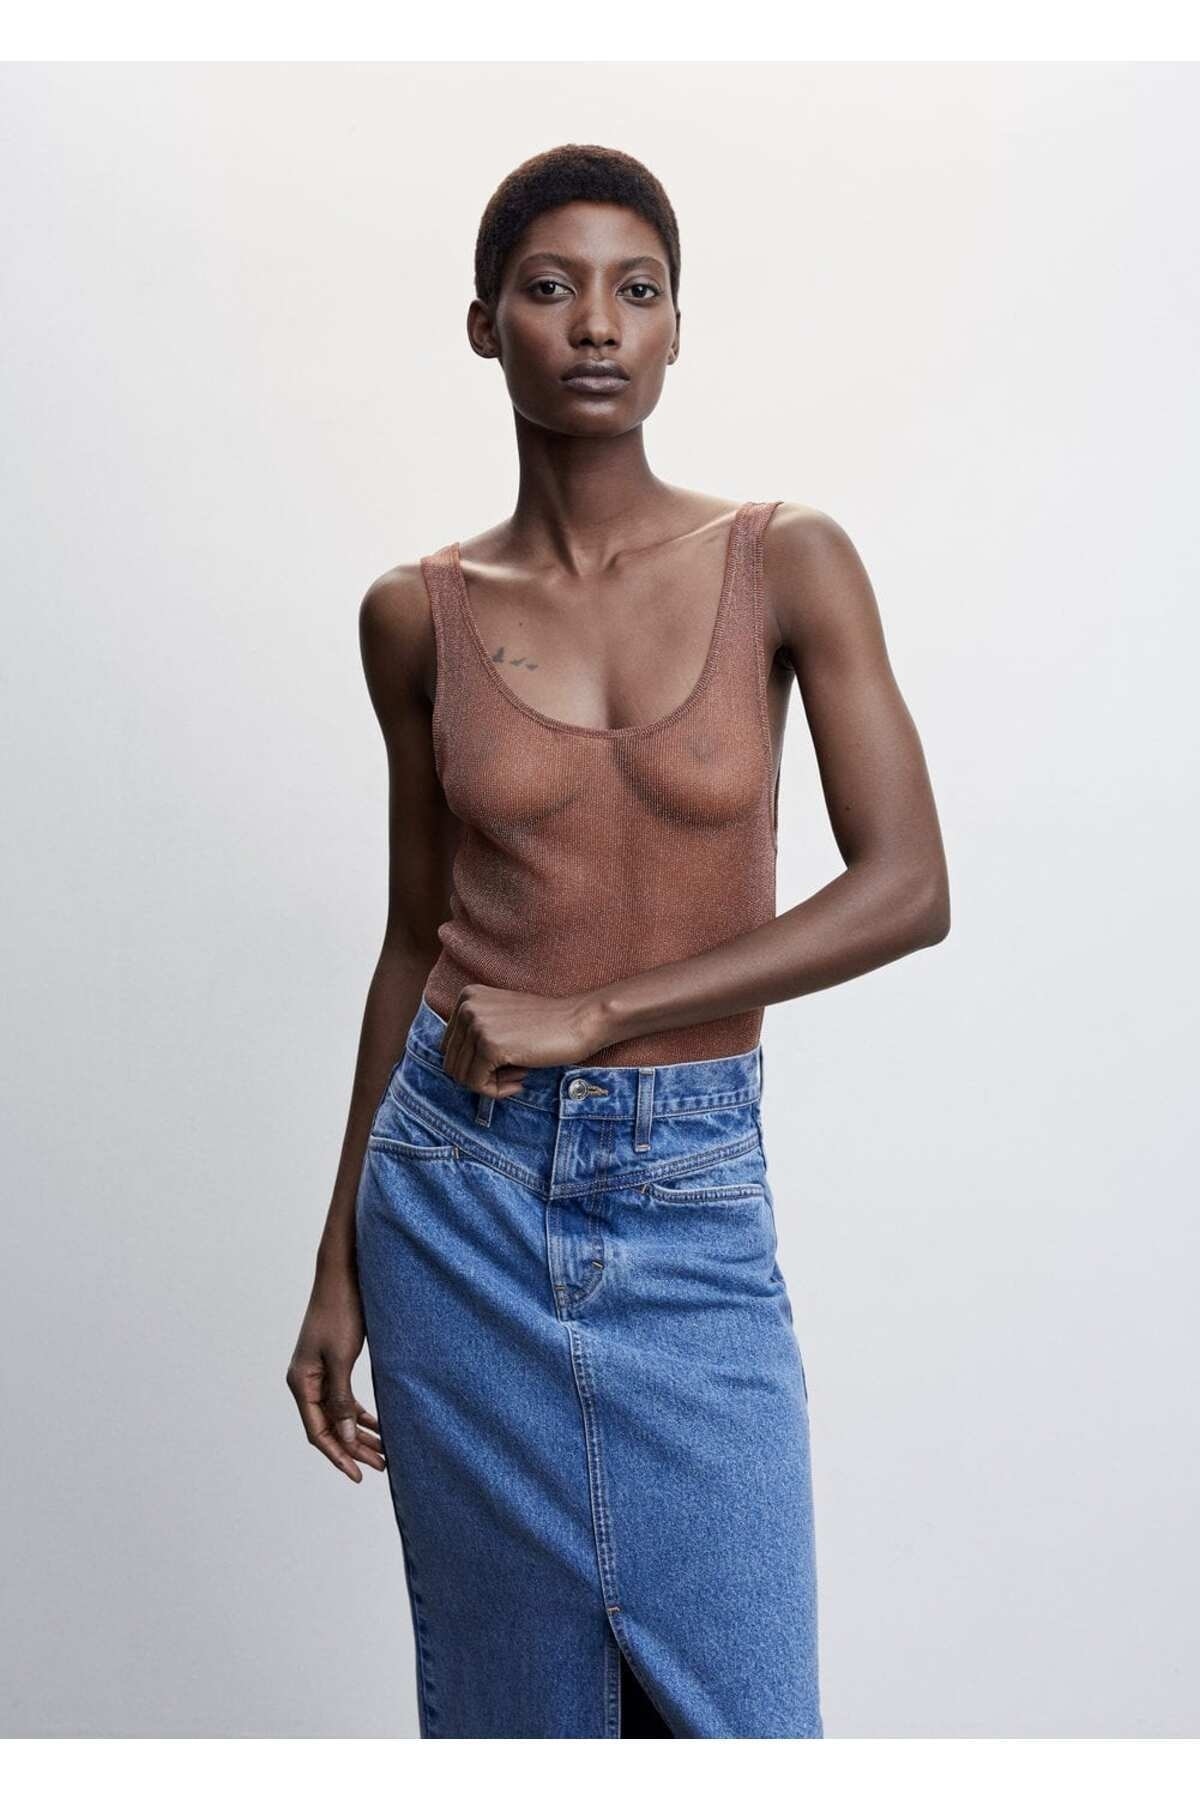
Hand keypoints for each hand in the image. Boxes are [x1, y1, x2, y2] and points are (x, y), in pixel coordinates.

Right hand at [286, 1264, 385, 1482]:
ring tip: (383, 1453)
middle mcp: (306, 1381)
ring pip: (338, 1414)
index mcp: (301, 1382)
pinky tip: (379, 1425)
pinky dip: (361, 1413)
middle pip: (329, 1427)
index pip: (317, 1432)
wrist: (343, 1275)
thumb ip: (342, 1399)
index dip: (338, 1455)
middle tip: (380, 1467)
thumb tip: (347, 1437)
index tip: (357, 1475)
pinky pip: (344, 1398)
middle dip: (354, 1448)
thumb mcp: (342, 1358)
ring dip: (359, 1433)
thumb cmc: (340, 1312)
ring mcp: (319, 1373)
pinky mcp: (333, 1363)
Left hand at [439, 984, 605, 1095]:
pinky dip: (497, 1091)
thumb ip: (475, 1034)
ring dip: (490, 1084)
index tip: (505, 1062)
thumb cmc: (546, 1026)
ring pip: (461, 1076)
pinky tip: (521, 1080)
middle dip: (482, 1076)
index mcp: (466, 997)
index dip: (476, 1064)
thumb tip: (455, 1070)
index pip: (450, 1047)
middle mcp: (466, 1007)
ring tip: (518, 1075)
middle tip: (514, 1072)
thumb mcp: (501, 1020)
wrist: (580, 1021)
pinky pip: (476, 1084)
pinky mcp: (489, 1046)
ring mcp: (476, 1025)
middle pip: (451, 1063)